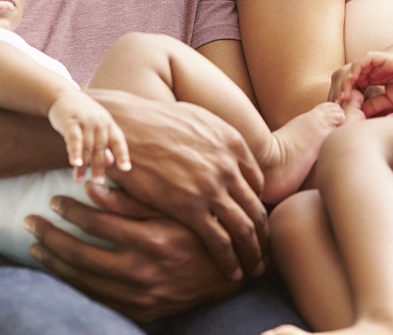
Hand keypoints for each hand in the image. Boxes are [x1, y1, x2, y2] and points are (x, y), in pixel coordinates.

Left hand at [26, 186, 241, 321]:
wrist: (230, 276)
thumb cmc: (201, 232)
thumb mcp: (173, 210)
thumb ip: (133, 200)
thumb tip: (94, 184)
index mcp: (152, 241)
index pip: (98, 223)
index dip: (71, 210)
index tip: (53, 199)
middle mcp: (144, 272)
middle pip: (81, 255)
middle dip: (50, 237)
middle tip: (30, 222)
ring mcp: (140, 297)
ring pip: (83, 282)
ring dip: (55, 263)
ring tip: (35, 246)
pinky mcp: (140, 313)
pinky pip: (96, 301)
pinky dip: (72, 286)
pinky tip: (58, 272)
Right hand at [48, 90, 130, 183]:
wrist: (62, 95)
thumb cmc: (81, 115)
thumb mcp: (95, 127)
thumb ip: (103, 144)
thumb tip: (111, 162)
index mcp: (108, 123)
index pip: (118, 140)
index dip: (123, 155)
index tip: (126, 170)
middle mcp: (99, 122)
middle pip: (101, 148)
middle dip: (99, 166)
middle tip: (98, 182)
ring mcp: (85, 120)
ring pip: (86, 146)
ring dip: (83, 165)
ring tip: (79, 179)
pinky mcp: (70, 120)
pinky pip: (74, 138)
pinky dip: (75, 152)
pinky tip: (75, 164)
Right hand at [88, 90, 268, 280]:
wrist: (127, 126)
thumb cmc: (155, 122)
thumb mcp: (198, 120)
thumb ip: (217, 140)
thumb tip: (225, 151)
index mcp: (234, 144)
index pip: (257, 184)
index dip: (256, 207)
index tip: (254, 223)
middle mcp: (229, 166)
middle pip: (257, 209)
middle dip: (263, 236)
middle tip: (266, 254)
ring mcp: (212, 188)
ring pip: (245, 228)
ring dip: (253, 253)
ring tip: (255, 269)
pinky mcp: (190, 207)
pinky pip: (220, 241)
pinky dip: (230, 261)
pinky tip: (232, 272)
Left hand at [330, 52, 392, 115]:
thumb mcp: (391, 101)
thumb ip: (375, 104)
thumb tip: (359, 114)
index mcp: (374, 79)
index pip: (352, 86)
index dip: (344, 98)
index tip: (339, 113)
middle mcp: (372, 70)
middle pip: (348, 77)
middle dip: (340, 91)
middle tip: (336, 106)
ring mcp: (377, 63)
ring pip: (353, 69)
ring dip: (345, 82)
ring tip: (342, 97)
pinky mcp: (382, 57)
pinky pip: (363, 61)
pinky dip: (355, 71)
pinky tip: (352, 84)